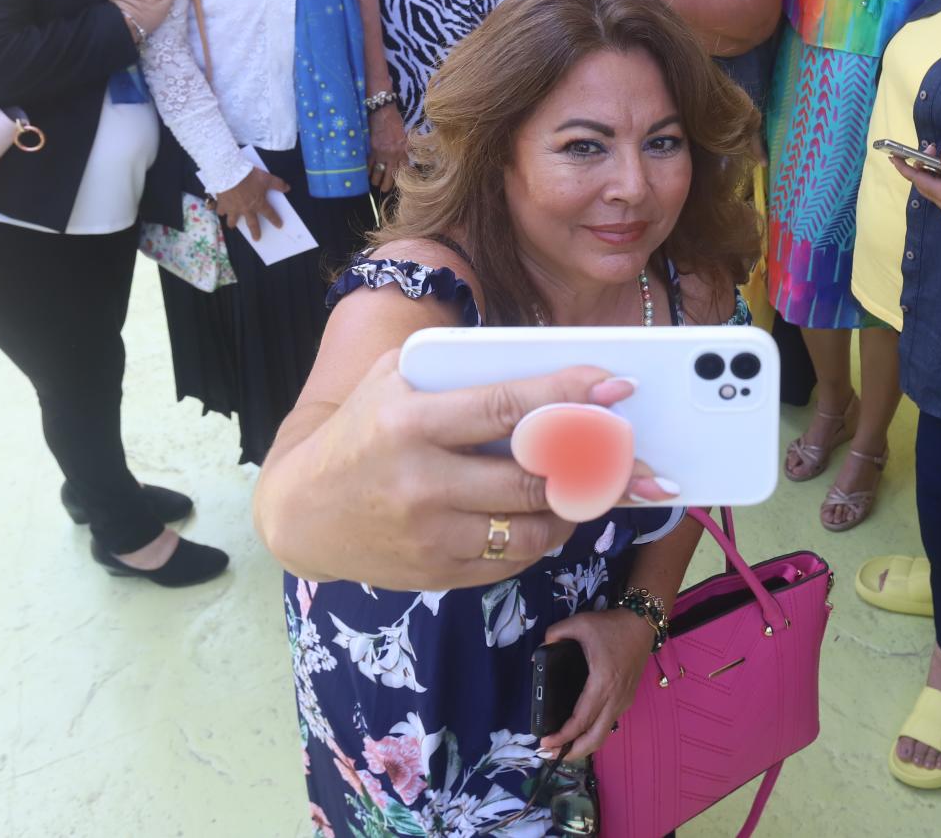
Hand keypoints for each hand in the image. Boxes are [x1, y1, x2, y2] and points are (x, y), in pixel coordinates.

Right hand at [213, 164, 288, 239]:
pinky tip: (220, 211)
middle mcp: (246, 209)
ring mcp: (233, 208)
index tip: (279, 225)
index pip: (269, 214)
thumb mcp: (266, 178)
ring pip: (232, 220)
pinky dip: (220, 211)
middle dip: (255, 232)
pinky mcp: (222, 205)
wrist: (229, 174)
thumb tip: (288, 188)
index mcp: (258, 204)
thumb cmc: (249, 176)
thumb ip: (277, 184)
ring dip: (232, 223)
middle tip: (256, 239)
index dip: (275, 219)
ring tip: (232, 225)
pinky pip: (220, 211)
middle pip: (252, 224)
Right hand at [265, 354, 646, 590]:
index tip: (619, 385)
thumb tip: (548, 366)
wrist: (302, 511)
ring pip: (533, 528)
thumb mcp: (392, 380)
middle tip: (638, 458)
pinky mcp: (437, 573)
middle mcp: (420, 481)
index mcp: (410, 421)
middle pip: (533, 477)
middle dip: (598, 467)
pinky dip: (544, 536)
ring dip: (576, 507)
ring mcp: (429, 535)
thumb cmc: (363, 430)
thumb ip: (459, 369)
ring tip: (595, 486)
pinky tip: (552, 514)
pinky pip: (514, 560)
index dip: (568, 396)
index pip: (505, 407)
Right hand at [368, 101, 408, 193]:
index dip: (401, 179)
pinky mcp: (370, 149)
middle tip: (384, 189)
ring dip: (375, 180)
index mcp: (403, 150)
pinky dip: (366, 171)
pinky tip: (365, 175)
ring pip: (377, 173)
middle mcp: (393, 154)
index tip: (398, 185)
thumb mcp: (405, 134)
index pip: (404, 170)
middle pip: (390, 176)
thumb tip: (405, 159)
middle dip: (386, 185)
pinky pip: (367, 165)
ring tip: (374, 183)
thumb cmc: (395, 120)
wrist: (382, 110)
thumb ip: (405, 148)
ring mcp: (380, 153)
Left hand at [538, 609, 657, 758]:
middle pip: (595, 738)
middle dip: (573, 752)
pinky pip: (609, 724)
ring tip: (562, 748)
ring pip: (604, 734)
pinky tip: (580, 732)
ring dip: (584, 745)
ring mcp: (624, 701)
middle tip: (550, 756)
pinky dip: (593, 734)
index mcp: (602, 682)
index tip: (545, 742)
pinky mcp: (627, 699)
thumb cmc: (612, 625)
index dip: (562, 736)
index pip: (581, 720)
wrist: (643, 623)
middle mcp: (615, 698)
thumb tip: (538, 653)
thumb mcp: (579, 623)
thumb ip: (554, 634)